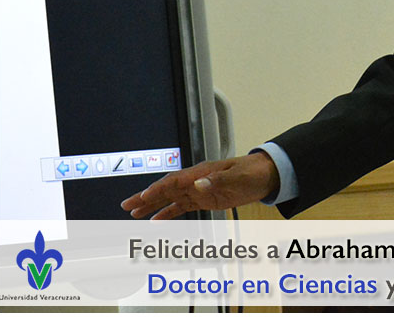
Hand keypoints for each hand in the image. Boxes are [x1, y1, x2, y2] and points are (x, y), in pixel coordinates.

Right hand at [120, 152, 280, 219]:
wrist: (267, 175)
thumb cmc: (252, 172)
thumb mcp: (237, 176)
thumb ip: (217, 181)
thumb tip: (197, 184)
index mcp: (201, 172)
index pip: (174, 181)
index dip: (157, 189)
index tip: (142, 198)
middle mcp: (196, 180)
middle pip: (166, 189)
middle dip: (146, 197)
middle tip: (126, 205)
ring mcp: (199, 189)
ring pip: (170, 198)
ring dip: (152, 206)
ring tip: (134, 214)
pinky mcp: (205, 199)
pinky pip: (182, 206)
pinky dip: (168, 213)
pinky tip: (157, 221)